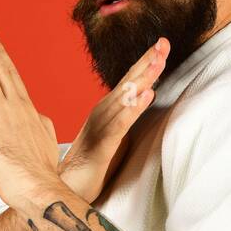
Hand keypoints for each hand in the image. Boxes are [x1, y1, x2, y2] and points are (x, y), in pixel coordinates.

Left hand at [0, 21, 60, 211]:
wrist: (39, 186)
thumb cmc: (41, 173)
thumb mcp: (47, 143)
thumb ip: (41, 126)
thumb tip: (39, 118)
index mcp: (30, 110)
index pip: (12, 77)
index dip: (1, 56)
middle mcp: (16, 105)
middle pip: (0, 67)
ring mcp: (1, 110)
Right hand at [59, 37, 169, 201]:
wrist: (66, 188)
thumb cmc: (92, 165)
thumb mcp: (115, 136)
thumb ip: (127, 117)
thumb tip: (144, 99)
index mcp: (107, 110)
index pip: (129, 82)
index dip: (145, 63)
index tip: (162, 44)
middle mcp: (102, 113)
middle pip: (128, 83)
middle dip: (147, 62)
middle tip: (164, 42)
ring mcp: (101, 127)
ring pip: (125, 99)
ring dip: (143, 79)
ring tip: (159, 61)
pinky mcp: (102, 146)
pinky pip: (120, 124)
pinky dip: (134, 108)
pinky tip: (147, 95)